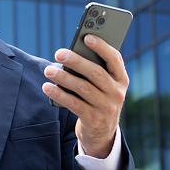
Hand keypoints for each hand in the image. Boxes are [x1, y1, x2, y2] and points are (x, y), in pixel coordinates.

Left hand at [41, 35, 128, 158]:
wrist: (102, 132)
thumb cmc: (98, 98)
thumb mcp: (103, 85)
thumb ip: (95, 69)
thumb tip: (72, 53)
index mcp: (121, 79)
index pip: (114, 58)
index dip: (102, 47)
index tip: (86, 37)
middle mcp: (117, 92)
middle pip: (95, 72)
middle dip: (76, 61)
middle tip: (58, 53)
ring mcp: (106, 107)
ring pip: (83, 88)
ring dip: (63, 77)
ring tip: (48, 70)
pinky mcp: (93, 119)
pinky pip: (73, 103)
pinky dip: (58, 94)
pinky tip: (47, 87)